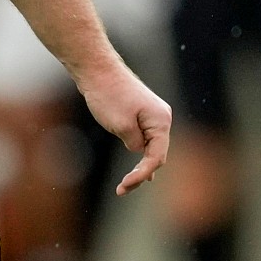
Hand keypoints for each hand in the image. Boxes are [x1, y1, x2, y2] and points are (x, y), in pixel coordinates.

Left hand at [80, 60, 171, 193]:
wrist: (98, 70)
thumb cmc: (109, 95)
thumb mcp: (121, 127)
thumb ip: (134, 143)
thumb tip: (139, 151)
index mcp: (161, 121)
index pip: (157, 157)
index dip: (141, 174)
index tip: (124, 186)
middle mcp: (162, 118)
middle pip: (157, 154)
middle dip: (141, 173)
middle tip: (122, 189)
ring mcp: (153, 116)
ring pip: (151, 147)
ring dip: (141, 166)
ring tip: (128, 185)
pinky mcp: (142, 114)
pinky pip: (146, 139)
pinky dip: (140, 154)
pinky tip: (140, 170)